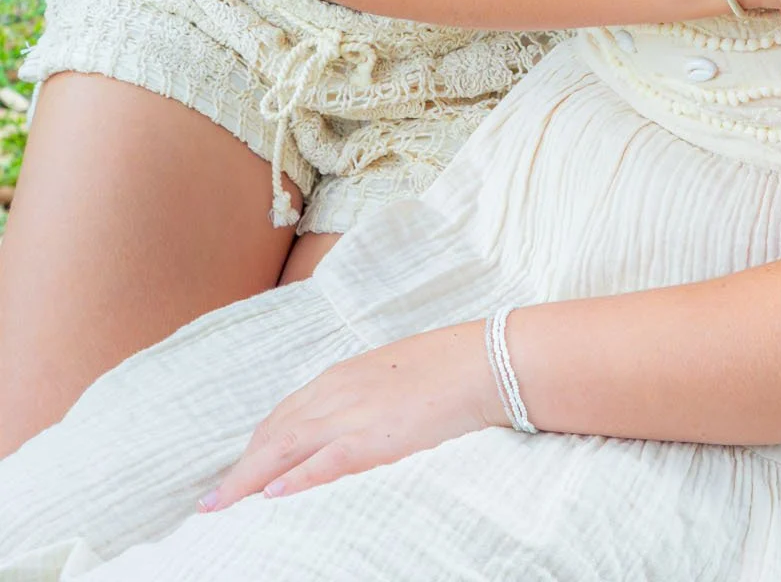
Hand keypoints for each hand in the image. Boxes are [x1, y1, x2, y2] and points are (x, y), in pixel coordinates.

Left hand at [201, 324, 500, 509]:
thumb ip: (361, 397)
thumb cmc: (444, 369)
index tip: (237, 473)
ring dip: (250, 478)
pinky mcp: (377, 436)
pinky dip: (297, 477)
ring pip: (287, 447)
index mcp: (342, 376)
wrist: (481, 362)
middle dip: (241, 469)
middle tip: (212, 503)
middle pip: (275, 434)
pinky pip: (327, 460)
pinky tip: (273, 494)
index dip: (255, 447)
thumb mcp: (390, 378)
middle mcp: (338, 392)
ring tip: (223, 506)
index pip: (283, 415)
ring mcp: (355, 413)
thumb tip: (346, 425)